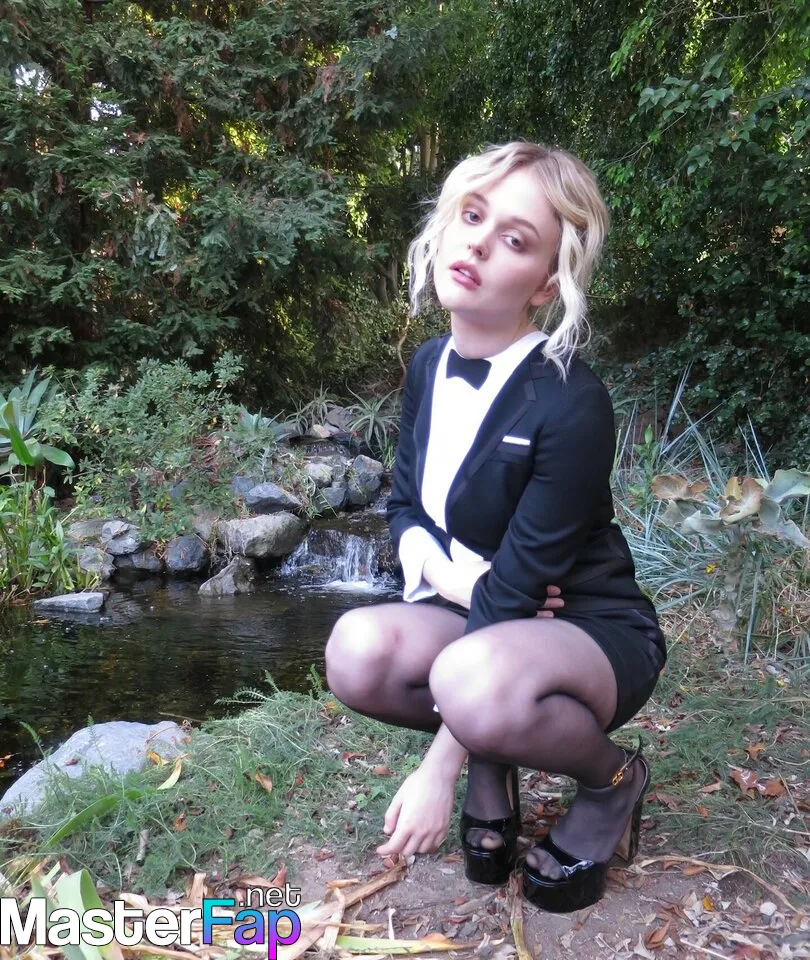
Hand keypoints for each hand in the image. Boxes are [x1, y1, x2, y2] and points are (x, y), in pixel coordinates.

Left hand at [376, 762, 456, 857]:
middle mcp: (421, 832)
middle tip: (396, 838)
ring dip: (413, 847)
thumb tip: (387, 831)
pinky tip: (423, 837)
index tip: (380, 850)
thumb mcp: (398, 797)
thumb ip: (391, 816)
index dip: (385, 851)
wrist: (438, 776)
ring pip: (421, 851)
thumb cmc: (416, 784)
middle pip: (407, 851)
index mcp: (407, 824)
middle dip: (398, 847)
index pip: (395, 846)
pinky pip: (434, 846)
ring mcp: (434, 832)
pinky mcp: (444, 828)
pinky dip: (426, 846)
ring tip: (410, 837)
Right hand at [424, 556, 564, 616]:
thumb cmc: (472, 571)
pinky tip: (538, 620)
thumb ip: (507, 567)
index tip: (556, 588)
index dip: (543, 590)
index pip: (527, 590)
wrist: (450, 582)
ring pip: (522, 613)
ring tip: (555, 613)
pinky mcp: (492, 614)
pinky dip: (526, 618)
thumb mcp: (490, 565)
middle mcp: (499, 599)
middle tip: (562, 601)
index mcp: (500, 586)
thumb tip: (529, 560)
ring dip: (539, 612)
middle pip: (528, 602)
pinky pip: (513, 619)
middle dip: (546, 601)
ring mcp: (496, 608)